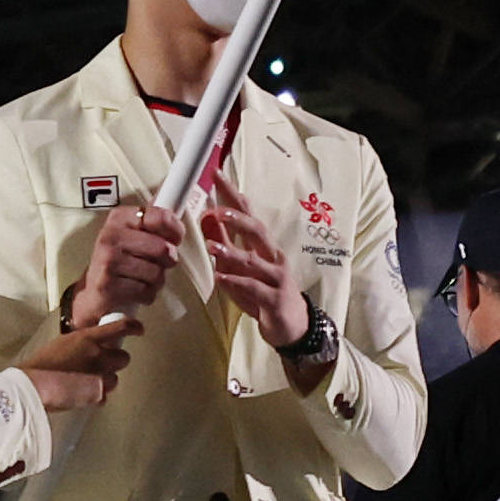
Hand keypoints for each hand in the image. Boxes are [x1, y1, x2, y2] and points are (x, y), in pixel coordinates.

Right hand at [4, 318, 128, 410]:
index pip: (119, 327)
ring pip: (115, 379)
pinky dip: (96, 396)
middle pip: (124, 358)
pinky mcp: (97, 394)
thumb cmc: (41, 364)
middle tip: (102, 366)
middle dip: (115, 362)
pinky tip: (81, 393)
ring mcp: (99, 375)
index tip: (139, 329)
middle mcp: (97, 354)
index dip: (133, 327)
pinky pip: (104, 396)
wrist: (33, 385)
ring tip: (86, 382)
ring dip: (105, 381)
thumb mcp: (63, 343)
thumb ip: (82, 343)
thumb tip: (93, 346)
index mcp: (87, 338)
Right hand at [81, 204, 185, 324]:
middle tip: (159, 262)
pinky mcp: (108, 285)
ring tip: (144, 278)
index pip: (162, 217)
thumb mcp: (134, 234)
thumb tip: (178, 212)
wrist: (92, 291)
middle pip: (162, 248)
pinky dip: (147, 295)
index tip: (173, 238)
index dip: (175, 231)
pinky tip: (136, 290)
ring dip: (156, 280)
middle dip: (167, 260)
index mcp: (120, 218)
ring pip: (156, 273)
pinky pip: (146, 292)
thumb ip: (155, 224)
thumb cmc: (119, 261)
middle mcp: (111, 236)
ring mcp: (108, 261)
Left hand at [196, 194, 312, 356]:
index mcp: (262, 244)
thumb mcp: (241, 264)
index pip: (247, 212)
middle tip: (217, 209)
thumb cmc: (264, 291)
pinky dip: (237, 282)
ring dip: (232, 252)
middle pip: (257, 230)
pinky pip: (255, 288)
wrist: (292, 325)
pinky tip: (221, 278)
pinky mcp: (275, 299)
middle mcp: (272, 255)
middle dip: (237, 217)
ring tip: (212, 246)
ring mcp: (276, 276)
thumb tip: (207, 216)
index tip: (216, 174)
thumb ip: (226, 241)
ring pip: (254, 260)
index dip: (232, 193)